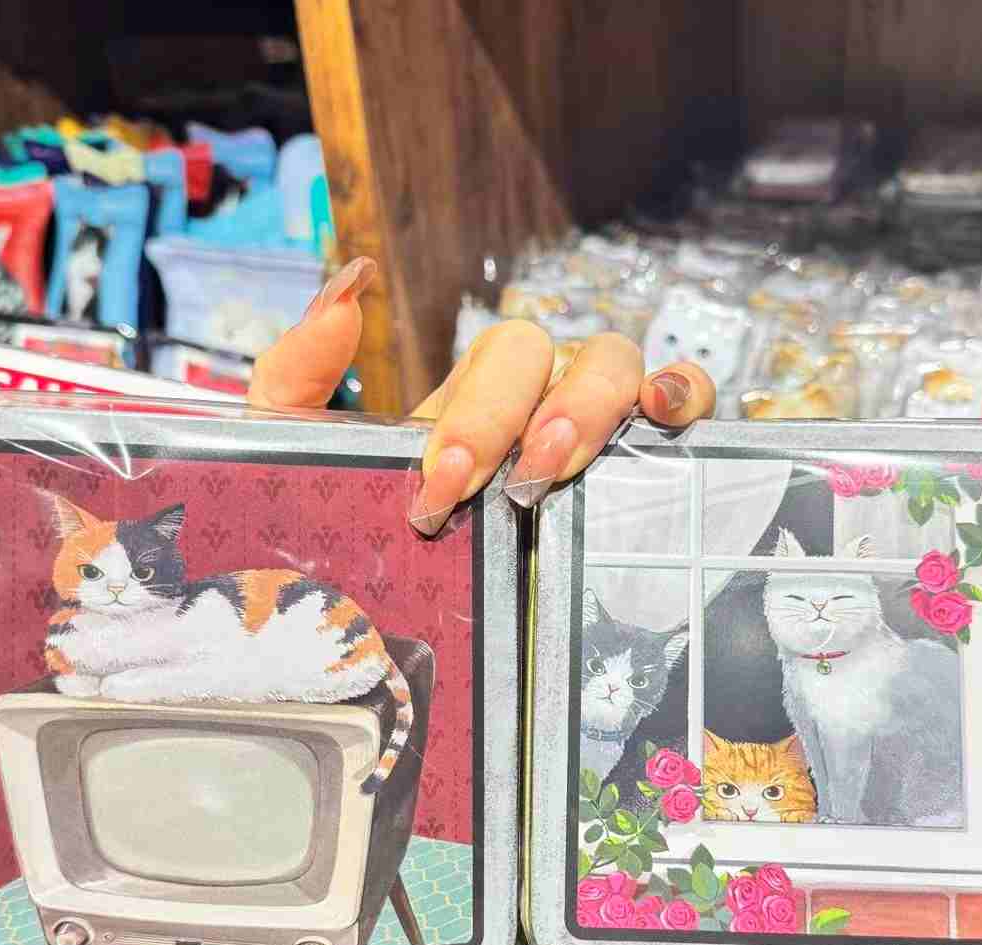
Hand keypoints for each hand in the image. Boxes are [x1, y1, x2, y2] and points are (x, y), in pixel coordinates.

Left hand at [248, 257, 716, 534]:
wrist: (380, 627)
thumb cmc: (354, 537)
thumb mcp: (299, 455)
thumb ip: (297, 368)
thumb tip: (350, 281)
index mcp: (466, 403)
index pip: (489, 361)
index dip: (474, 416)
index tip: (442, 490)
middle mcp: (532, 402)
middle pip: (545, 351)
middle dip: (518, 417)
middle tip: (501, 489)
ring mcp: (588, 426)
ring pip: (611, 363)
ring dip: (587, 407)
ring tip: (552, 471)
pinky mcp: (639, 462)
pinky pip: (681, 400)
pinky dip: (684, 391)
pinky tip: (664, 413)